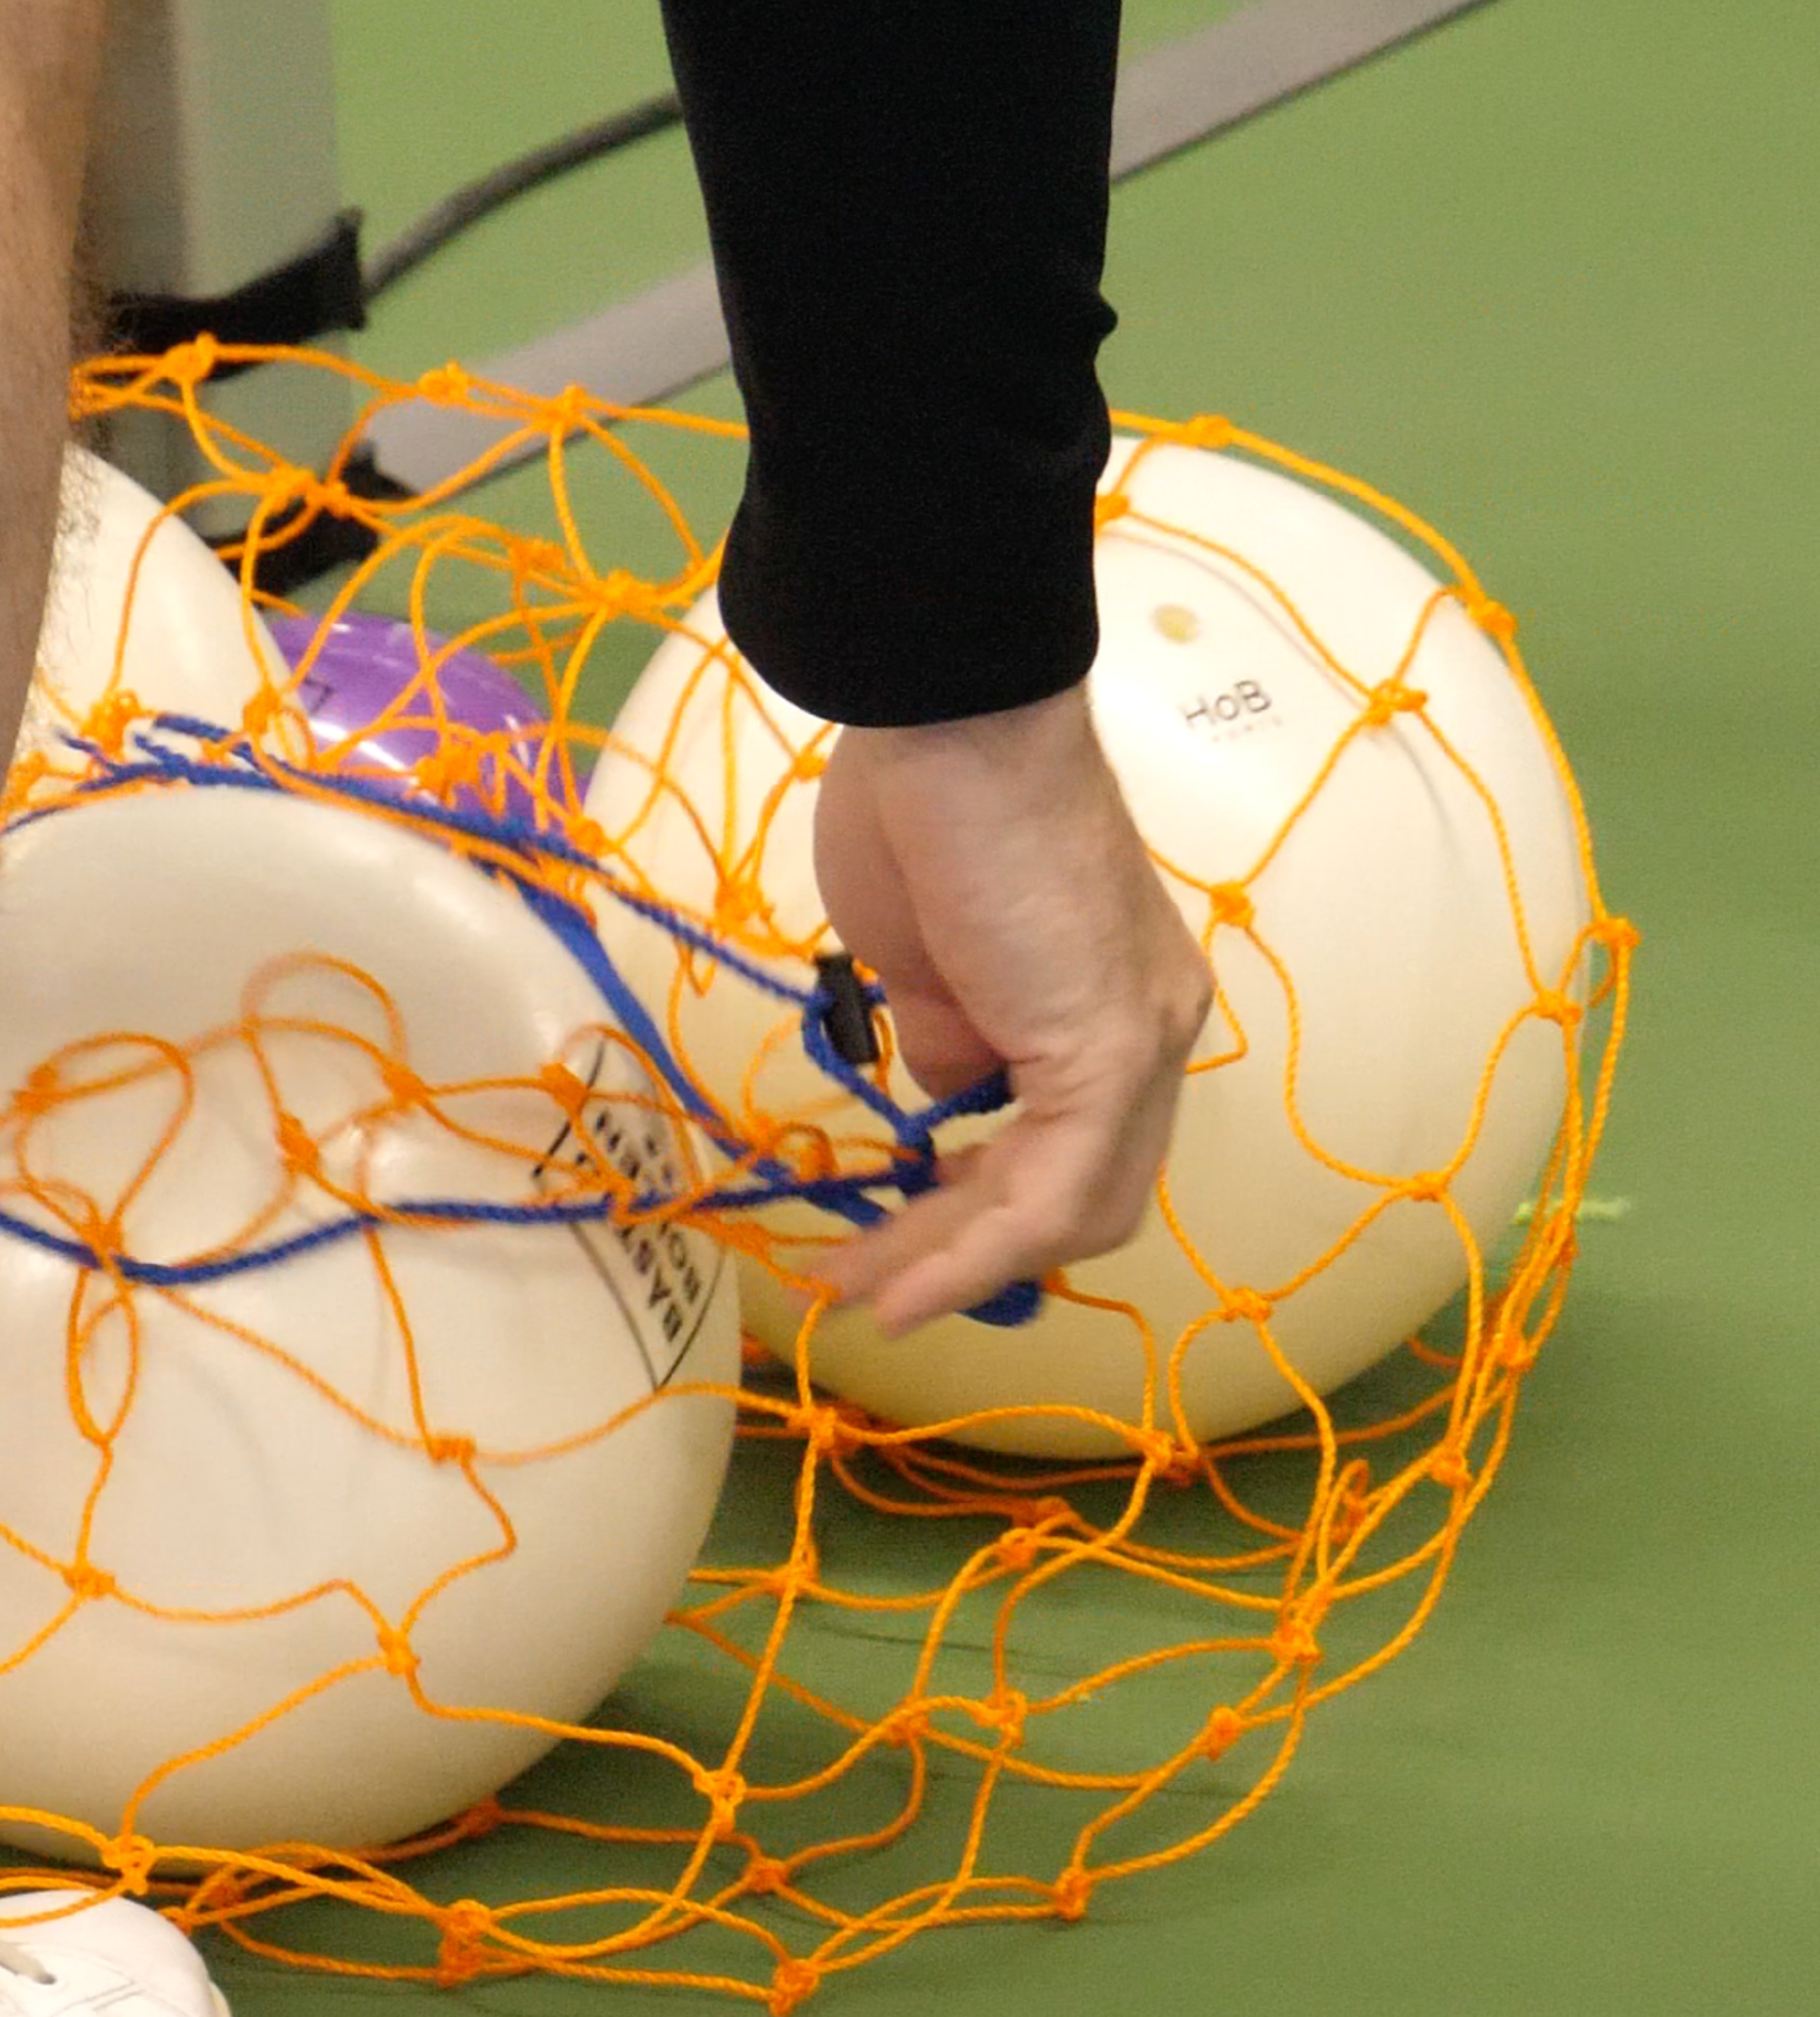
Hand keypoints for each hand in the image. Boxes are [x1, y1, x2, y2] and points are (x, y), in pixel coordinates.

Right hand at [810, 684, 1210, 1336]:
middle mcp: (1151, 1026)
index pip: (1072, 1141)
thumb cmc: (922, 807)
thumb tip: (948, 1085)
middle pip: (1083, 1190)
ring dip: (960, 1264)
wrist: (949, 722)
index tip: (896, 1228)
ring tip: (864, 1294)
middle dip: (967, 1250)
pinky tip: (900, 1287)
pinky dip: (972, 1252)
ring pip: (1072, 1205)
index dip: (987, 1207)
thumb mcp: (919, 952)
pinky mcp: (1107, 1053)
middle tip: (866, 1277)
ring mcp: (1140, 1041)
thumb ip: (948, 1030)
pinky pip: (1044, 1188)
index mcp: (1110, 995)